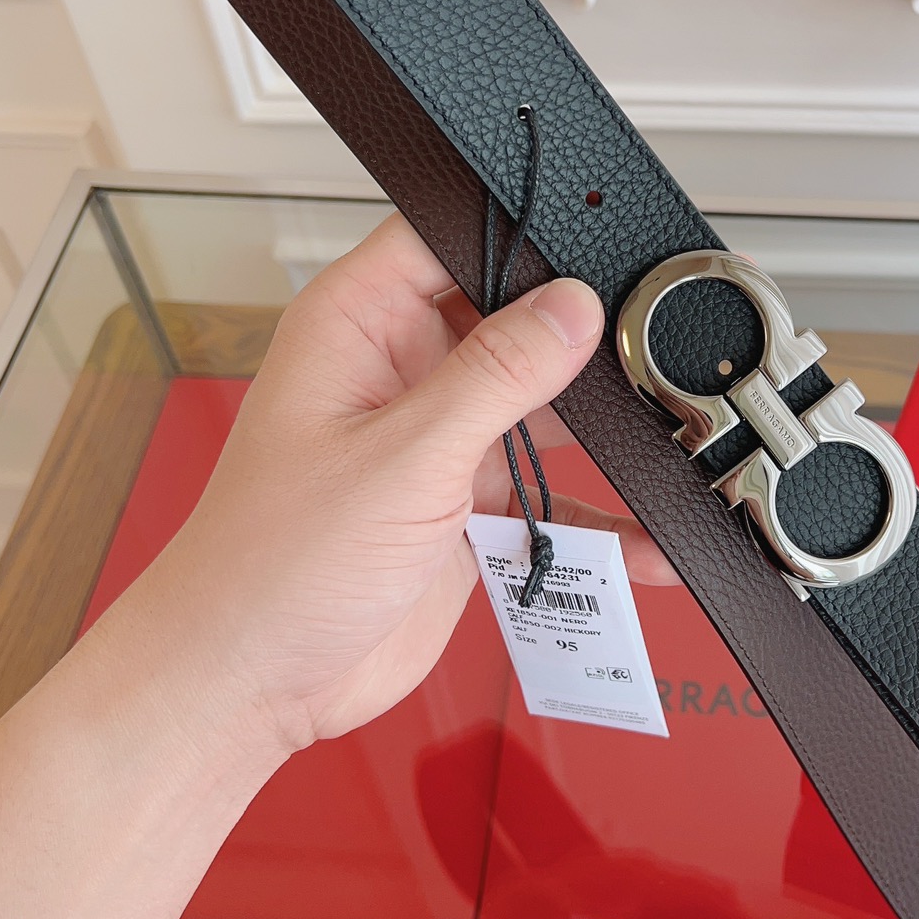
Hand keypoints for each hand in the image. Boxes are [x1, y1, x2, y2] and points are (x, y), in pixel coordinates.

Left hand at [142, 212, 675, 758]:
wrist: (253, 684)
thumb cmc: (271, 566)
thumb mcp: (401, 458)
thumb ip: (495, 377)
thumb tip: (571, 307)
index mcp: (356, 326)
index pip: (444, 236)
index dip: (516, 234)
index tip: (595, 253)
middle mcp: (397, 371)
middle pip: (508, 319)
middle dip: (578, 338)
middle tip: (651, 353)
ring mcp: (432, 438)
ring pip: (536, 407)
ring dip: (596, 431)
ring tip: (665, 439)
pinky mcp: (459, 506)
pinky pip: (544, 495)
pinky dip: (593, 521)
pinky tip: (644, 545)